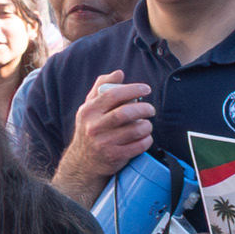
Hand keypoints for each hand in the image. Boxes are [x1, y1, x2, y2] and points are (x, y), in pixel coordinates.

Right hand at [57, 75, 156, 194]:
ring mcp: (104, 142)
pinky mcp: (115, 156)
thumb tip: (119, 73)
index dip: (132, 89)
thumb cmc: (91, 128)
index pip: (112, 95)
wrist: (83, 161)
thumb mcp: (90, 107)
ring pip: (135, 130)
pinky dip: (147, 140)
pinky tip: (145, 137)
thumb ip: (102, 88)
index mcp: (89, 110)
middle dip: (144, 108)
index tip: (146, 89)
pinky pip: (139, 146)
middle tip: (151, 109)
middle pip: (125, 113)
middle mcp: (94, 126)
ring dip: (147, 126)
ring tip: (147, 124)